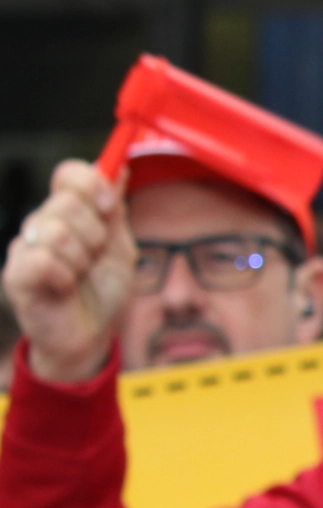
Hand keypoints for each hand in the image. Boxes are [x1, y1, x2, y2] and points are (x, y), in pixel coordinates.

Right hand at [2, 161, 133, 381]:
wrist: (91, 337)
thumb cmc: (102, 292)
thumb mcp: (119, 249)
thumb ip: (115, 213)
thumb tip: (120, 170)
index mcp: (68, 213)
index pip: (69, 174)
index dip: (91, 184)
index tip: (109, 208)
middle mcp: (42, 224)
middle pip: (66, 202)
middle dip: (95, 235)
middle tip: (94, 259)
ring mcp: (25, 247)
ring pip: (56, 232)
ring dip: (82, 260)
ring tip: (80, 276)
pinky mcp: (17, 274)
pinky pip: (43, 260)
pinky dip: (65, 276)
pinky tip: (65, 288)